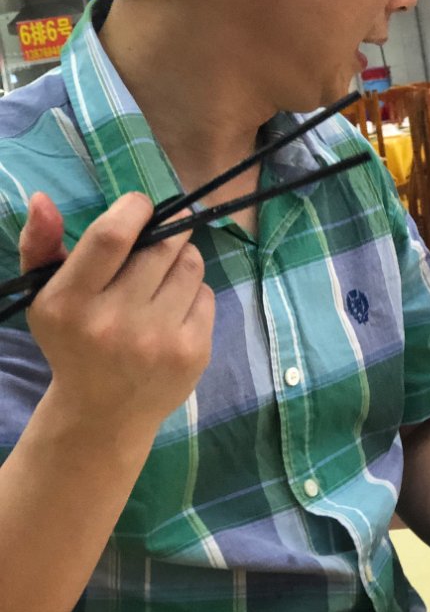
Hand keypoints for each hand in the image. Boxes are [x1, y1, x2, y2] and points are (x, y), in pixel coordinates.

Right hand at [21, 192, 214, 428]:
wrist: (103, 412)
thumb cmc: (73, 342)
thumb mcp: (45, 296)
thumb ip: (40, 245)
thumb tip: (42, 199)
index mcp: (71, 302)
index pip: (112, 235)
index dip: (135, 208)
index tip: (140, 206)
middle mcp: (115, 321)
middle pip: (163, 246)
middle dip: (169, 229)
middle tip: (164, 232)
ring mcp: (158, 340)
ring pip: (191, 265)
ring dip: (183, 258)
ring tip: (165, 273)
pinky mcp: (192, 353)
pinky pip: (207, 295)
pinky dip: (194, 292)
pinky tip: (174, 309)